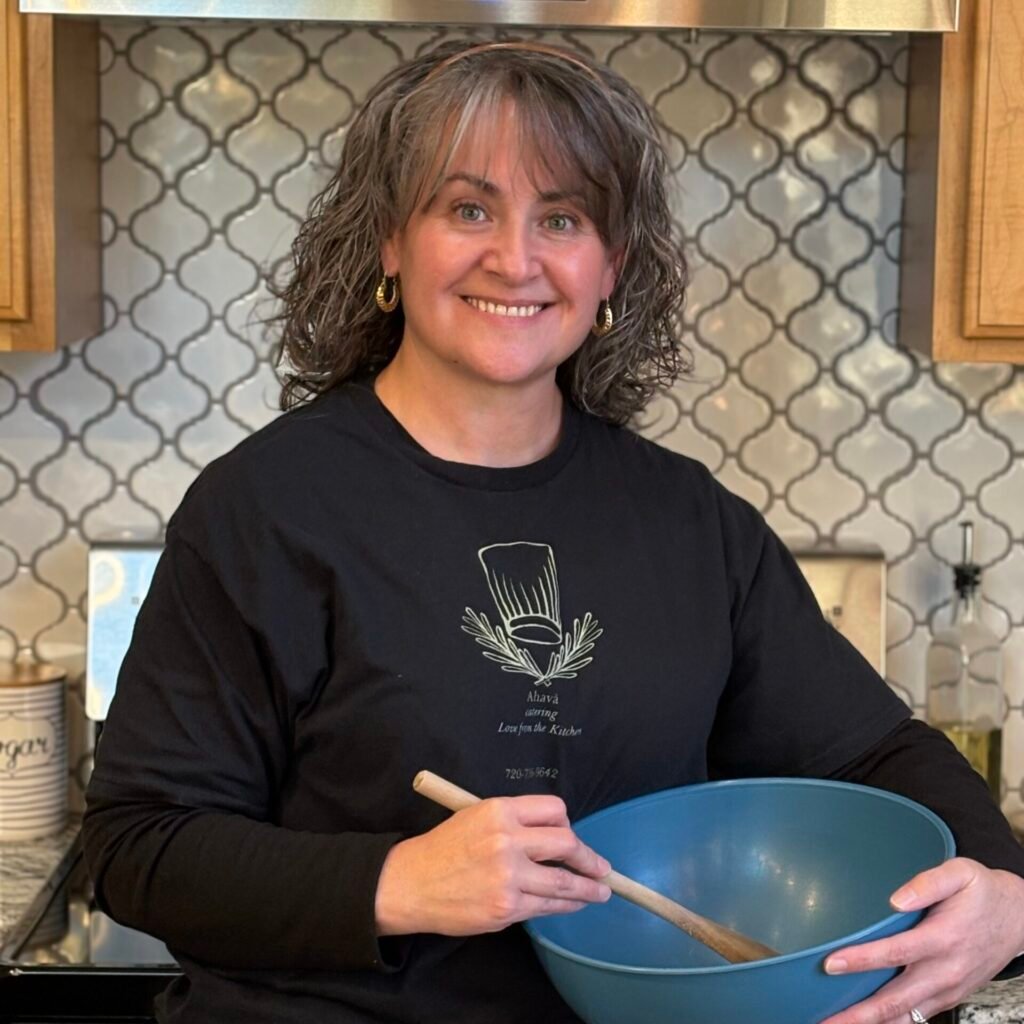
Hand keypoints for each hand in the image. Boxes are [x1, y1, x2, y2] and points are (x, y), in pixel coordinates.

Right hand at [374, 795, 611, 936]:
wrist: (411, 883)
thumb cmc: (445, 848)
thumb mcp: (476, 816)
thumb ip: (514, 823)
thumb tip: (555, 838)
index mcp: (500, 810)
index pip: (554, 810)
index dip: (568, 825)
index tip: (573, 838)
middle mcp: (507, 839)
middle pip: (567, 844)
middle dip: (590, 859)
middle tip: (602, 869)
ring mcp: (508, 875)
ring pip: (563, 881)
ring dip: (588, 889)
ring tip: (600, 892)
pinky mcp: (506, 907)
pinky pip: (547, 906)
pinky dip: (565, 906)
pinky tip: (572, 905)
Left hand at [819, 858, 1023, 1023]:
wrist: (1020, 919)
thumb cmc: (984, 892)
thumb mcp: (961, 874)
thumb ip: (927, 883)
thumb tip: (896, 899)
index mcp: (943, 938)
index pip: (896, 953)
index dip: (862, 960)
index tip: (831, 964)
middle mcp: (945, 971)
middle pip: (896, 1000)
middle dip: (859, 1013)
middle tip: (825, 1019)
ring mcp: (949, 990)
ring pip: (906, 1017)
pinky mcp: (950, 997)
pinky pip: (918, 1018)